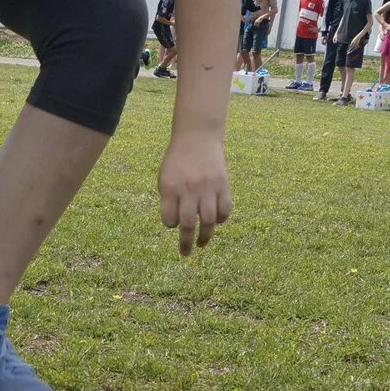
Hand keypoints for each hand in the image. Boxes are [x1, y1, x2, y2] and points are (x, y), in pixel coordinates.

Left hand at [157, 136, 229, 257]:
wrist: (197, 137)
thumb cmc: (177, 161)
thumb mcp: (165, 177)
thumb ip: (169, 199)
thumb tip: (176, 224)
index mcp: (170, 188)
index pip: (169, 219)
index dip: (170, 224)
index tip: (172, 223)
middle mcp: (189, 190)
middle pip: (188, 224)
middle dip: (186, 243)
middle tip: (185, 253)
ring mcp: (207, 188)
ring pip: (209, 221)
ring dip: (205, 236)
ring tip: (201, 244)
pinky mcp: (223, 185)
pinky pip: (225, 209)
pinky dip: (221, 219)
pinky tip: (216, 222)